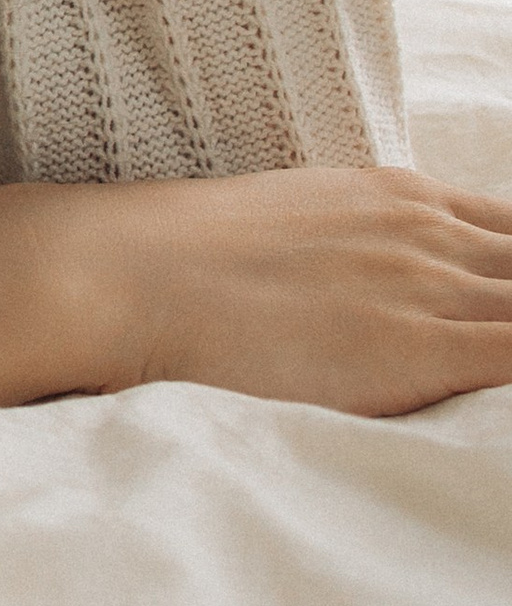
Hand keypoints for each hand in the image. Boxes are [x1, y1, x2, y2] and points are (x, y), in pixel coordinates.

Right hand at [0, 167, 511, 414]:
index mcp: (408, 199)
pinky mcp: (422, 348)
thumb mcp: (301, 224)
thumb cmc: (194, 261)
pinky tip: (506, 405)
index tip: (496, 305)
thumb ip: (368, 247)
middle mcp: (433, 234)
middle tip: (492, 341)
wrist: (131, 272)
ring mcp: (432, 288)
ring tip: (496, 381)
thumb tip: (384, 290)